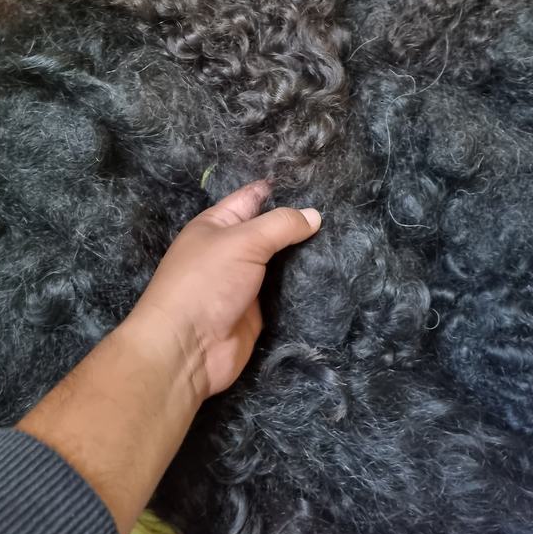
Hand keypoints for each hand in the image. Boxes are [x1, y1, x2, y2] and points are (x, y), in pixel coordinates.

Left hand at [128, 181, 320, 400]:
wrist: (187, 349)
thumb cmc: (206, 283)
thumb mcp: (242, 242)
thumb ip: (280, 225)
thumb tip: (315, 215)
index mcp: (218, 224)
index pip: (254, 197)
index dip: (283, 189)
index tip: (319, 184)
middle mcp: (232, 250)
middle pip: (272, 230)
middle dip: (301, 224)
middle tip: (341, 214)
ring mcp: (246, 282)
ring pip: (283, 262)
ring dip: (307, 257)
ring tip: (345, 241)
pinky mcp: (260, 311)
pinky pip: (286, 293)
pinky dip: (305, 286)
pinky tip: (334, 275)